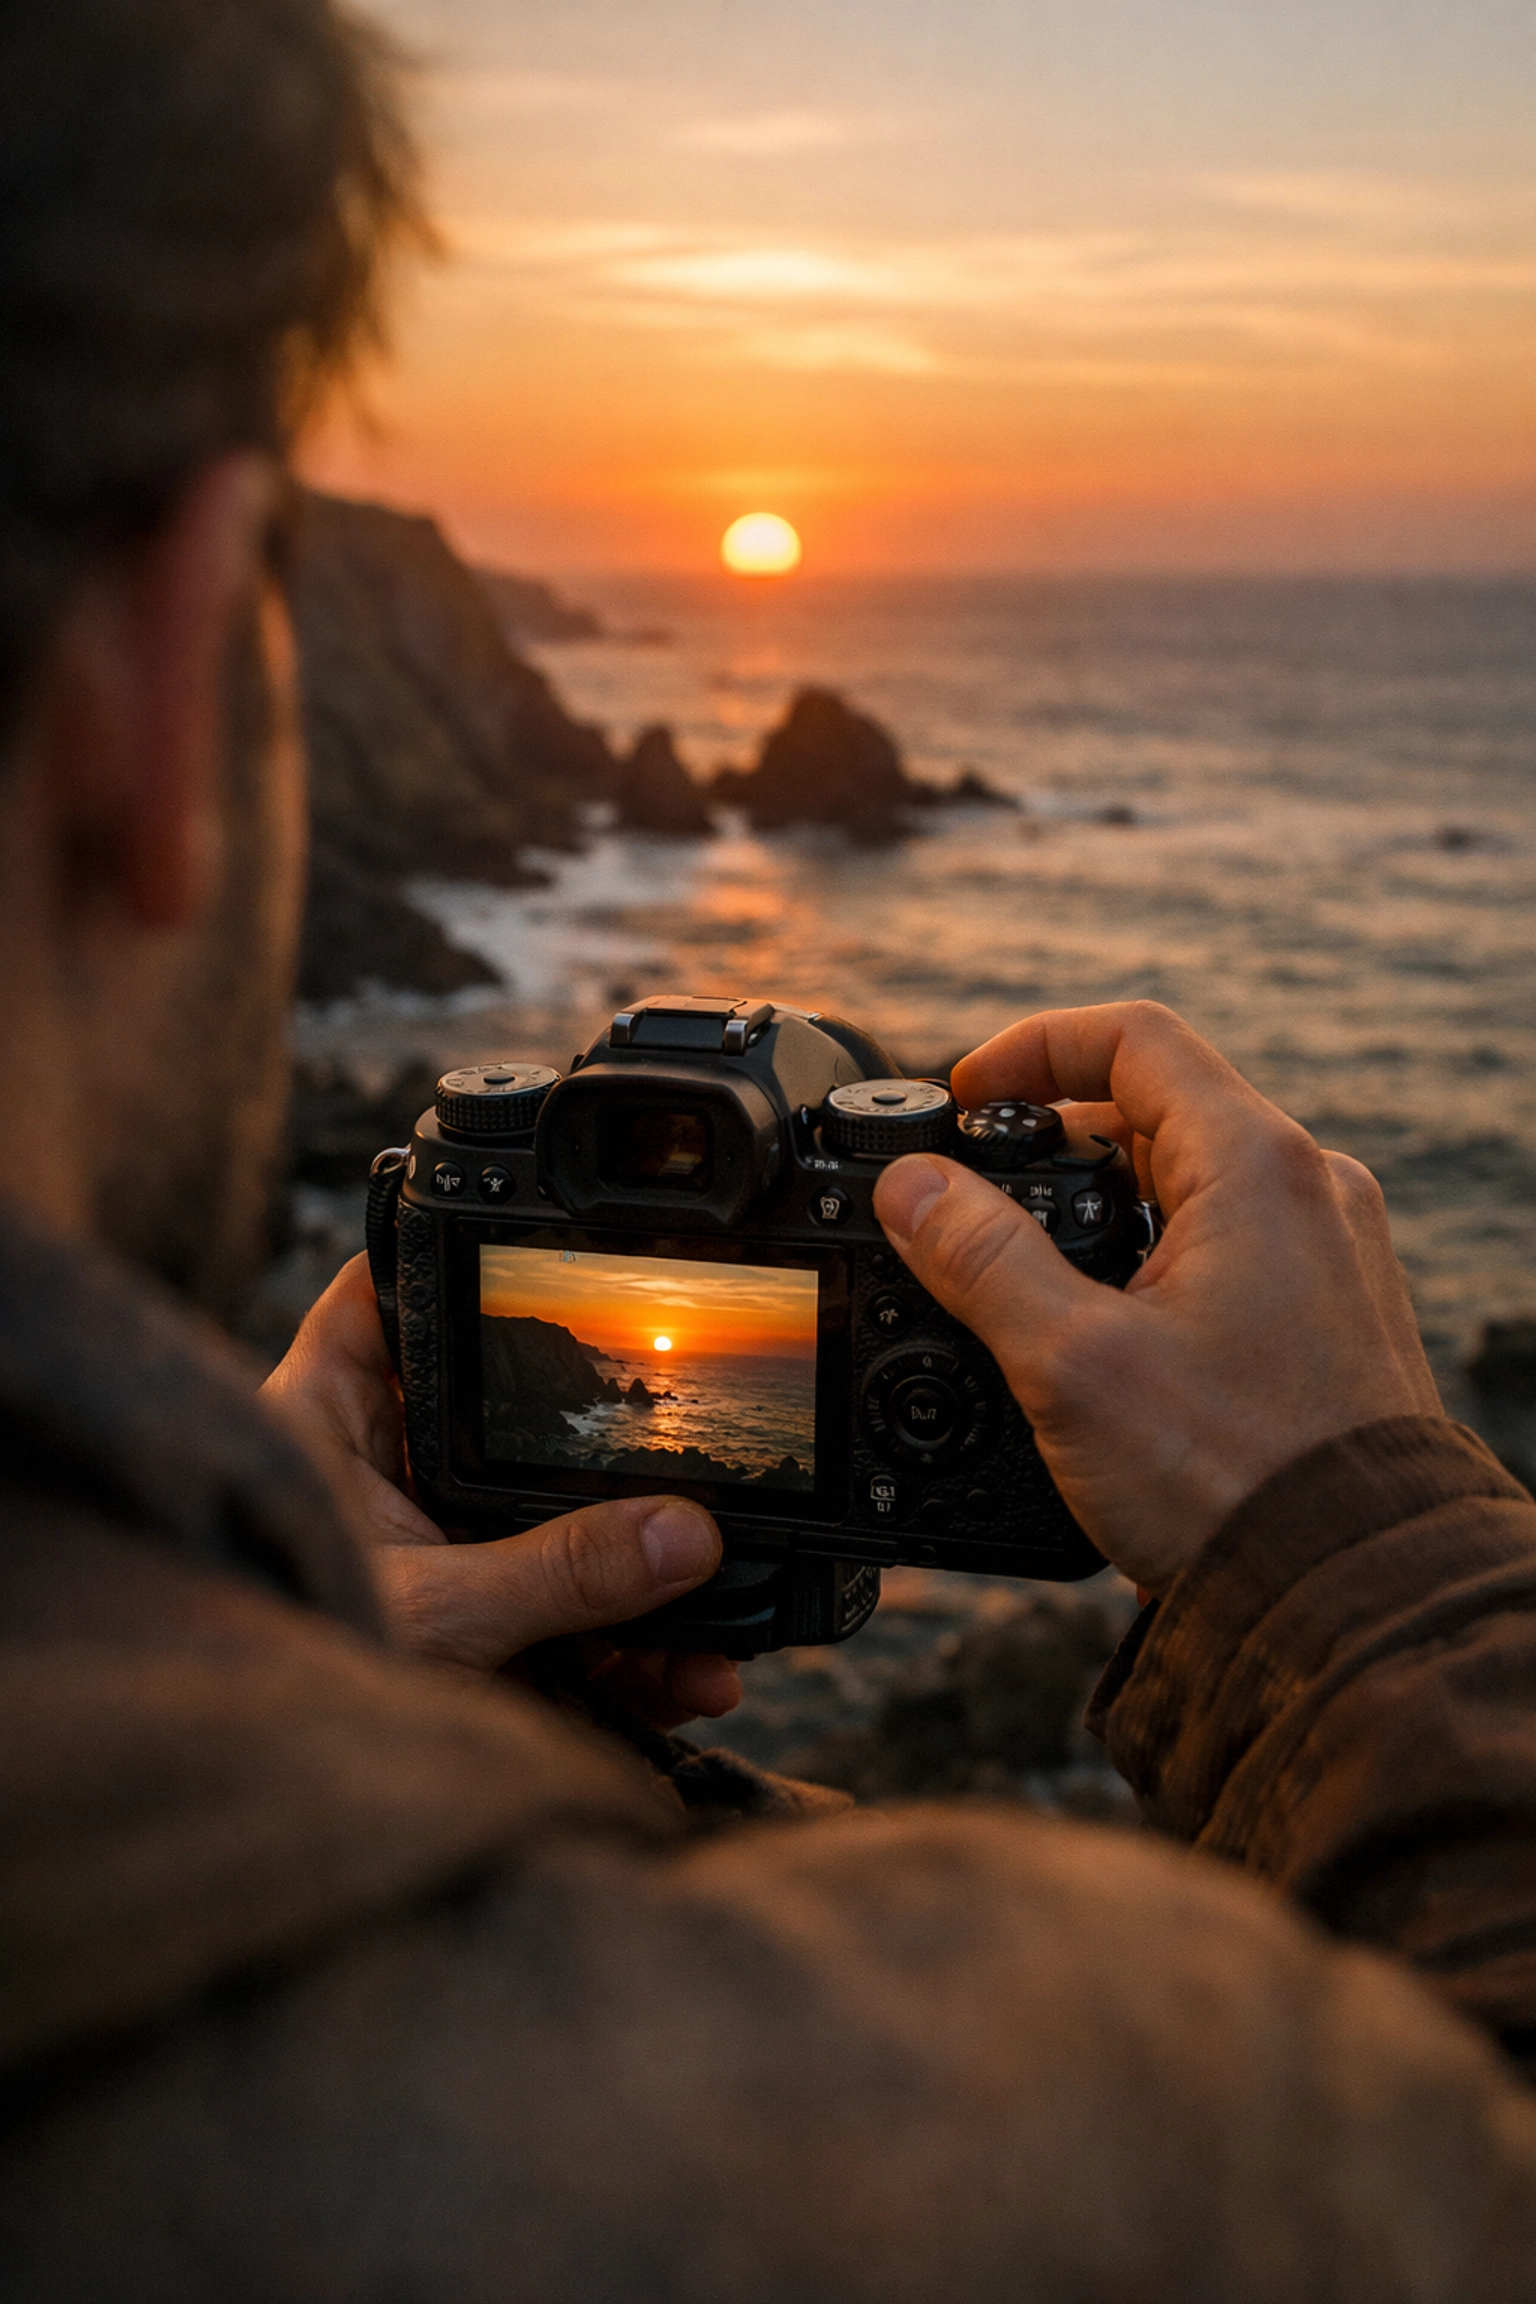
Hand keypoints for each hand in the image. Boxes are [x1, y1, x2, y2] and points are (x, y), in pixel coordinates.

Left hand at [260, 1256, 742, 1726]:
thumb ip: (562, 1571)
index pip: (382, 1298)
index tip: (538, 1246)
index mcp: (331, 1428)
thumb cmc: (306, 1673)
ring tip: (714, 1627)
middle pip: (507, 1421)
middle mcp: (382, 1476)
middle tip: (692, 1469)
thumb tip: (684, 1532)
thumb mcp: (438, 1614)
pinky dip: (634, 1656)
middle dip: (611, 1461)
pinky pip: (568, 1622)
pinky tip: (692, 1679)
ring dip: (645, 1584)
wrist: (293, 1814)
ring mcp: (433, 1554)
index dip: (447, 1258)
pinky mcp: (475, 1636)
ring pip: (554, 1533)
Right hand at [872, 1002, 1441, 1594]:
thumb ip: (981, 1259)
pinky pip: (1225, 1248)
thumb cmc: (1236, 1482)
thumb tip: (913, 1188)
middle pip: (1158, 1109)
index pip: (1133, 1038)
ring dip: (1095, 1206)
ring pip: (1189, 1183)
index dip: (1031, 1048)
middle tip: (974, 1197)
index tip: (964, 1099)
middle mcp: (1310, 1190)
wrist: (1350, 1599)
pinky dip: (1147, 1260)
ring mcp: (1327, 1255)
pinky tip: (1096, 1335)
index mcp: (1257, 1165)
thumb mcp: (1072, 1363)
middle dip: (1052, 1139)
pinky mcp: (1327, 1320)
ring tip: (1022, 1277)